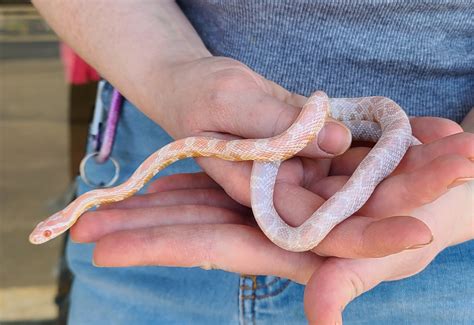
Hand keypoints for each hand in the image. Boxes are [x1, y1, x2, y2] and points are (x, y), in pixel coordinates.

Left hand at [70, 118, 472, 323]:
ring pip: (203, 201)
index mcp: (288, 247)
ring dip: (158, 200)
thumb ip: (350, 282)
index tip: (105, 247)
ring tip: (110, 200)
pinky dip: (196, 179)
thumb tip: (323, 323)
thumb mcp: (391, 252)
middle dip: (141, 224)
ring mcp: (273, 203)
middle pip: (192, 227)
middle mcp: (272, 227)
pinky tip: (168, 178)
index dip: (158, 246)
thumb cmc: (423, 222)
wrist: (442, 190)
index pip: (210, 248)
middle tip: (84, 222)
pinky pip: (229, 179)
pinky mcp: (281, 181)